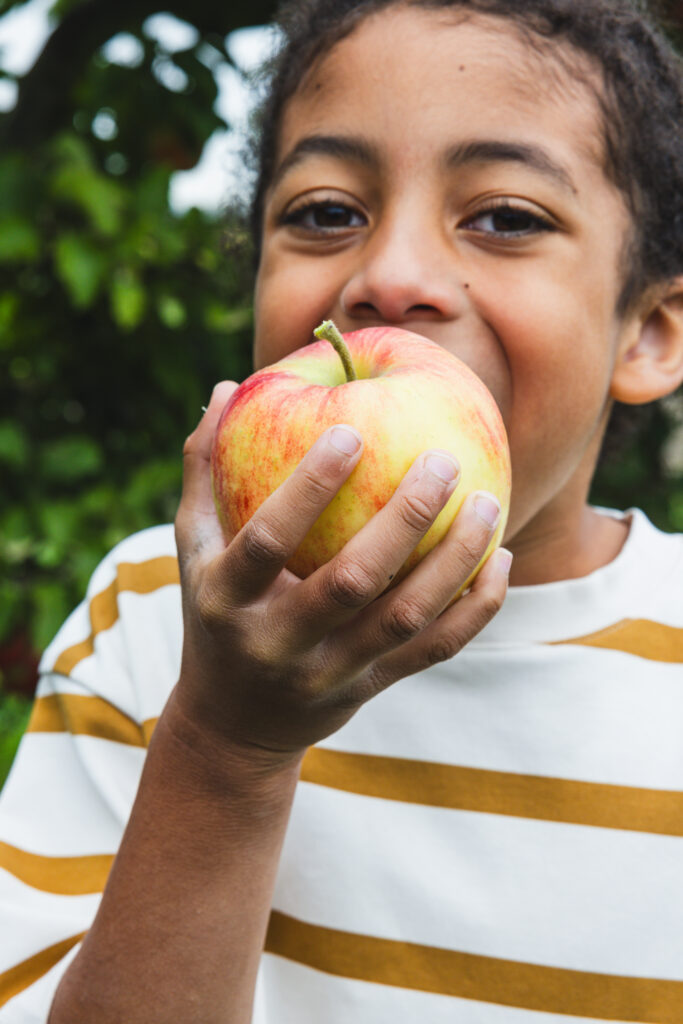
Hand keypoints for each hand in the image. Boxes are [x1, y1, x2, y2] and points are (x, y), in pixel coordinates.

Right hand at [173, 382, 510, 763]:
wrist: (235, 725)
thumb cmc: (214, 613)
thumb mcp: (193, 548)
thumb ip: (204, 470)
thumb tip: (226, 388)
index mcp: (226, 600)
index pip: (266, 540)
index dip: (307, 487)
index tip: (351, 430)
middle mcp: (278, 643)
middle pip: (351, 582)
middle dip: (403, 519)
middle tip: (445, 460)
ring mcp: (329, 672)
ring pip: (405, 619)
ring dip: (453, 560)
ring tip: (489, 502)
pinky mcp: (372, 687)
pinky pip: (434, 650)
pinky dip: (474, 608)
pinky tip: (499, 557)